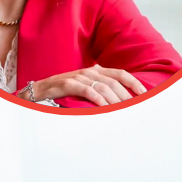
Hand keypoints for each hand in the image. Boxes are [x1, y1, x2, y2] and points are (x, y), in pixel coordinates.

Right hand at [31, 64, 146, 105]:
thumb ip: (98, 86)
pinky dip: (98, 100)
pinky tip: (105, 108)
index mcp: (95, 70)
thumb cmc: (62, 91)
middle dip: (126, 96)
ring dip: (114, 100)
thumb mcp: (83, 85)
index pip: (120, 73)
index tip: (144, 93)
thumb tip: (118, 96)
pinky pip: (88, 91)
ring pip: (103, 87)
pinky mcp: (68, 84)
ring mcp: (78, 77)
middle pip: (114, 82)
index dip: (134, 82)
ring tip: (122, 110)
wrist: (37, 91)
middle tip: (133, 108)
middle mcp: (88, 71)